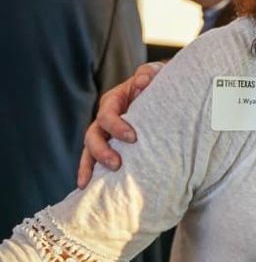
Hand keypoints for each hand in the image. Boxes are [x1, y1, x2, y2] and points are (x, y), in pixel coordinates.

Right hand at [76, 62, 164, 187]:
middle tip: (116, 164)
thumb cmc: (157, 82)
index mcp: (113, 100)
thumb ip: (149, 73)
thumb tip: (143, 82)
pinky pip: (95, 159)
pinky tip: (87, 187)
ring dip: (90, 166)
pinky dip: (90, 172)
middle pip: (92, 135)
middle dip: (101, 151)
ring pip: (89, 150)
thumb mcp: (155, 73)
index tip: (133, 138)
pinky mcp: (112, 145)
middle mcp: (105, 118)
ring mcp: (106, 133)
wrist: (161, 92)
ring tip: (92, 183)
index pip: (107, 115)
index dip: (116, 127)